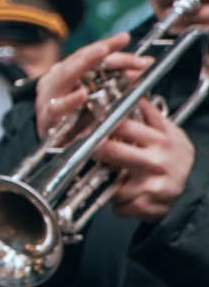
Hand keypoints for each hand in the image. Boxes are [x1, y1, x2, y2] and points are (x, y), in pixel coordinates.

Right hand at [35, 32, 151, 138]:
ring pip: (66, 74)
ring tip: (101, 52)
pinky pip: (58, 107)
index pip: (88, 54)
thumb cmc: (74, 117)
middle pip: (79, 59)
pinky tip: (81, 94)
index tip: (124, 37)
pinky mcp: (48, 115)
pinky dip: (70, 101)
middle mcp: (57, 78)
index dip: (108, 45)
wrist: (52, 144)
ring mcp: (50, 95)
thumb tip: (145, 65)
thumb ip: (118, 80)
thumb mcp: (96, 97)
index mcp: (68, 71)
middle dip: (100, 50)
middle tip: (118, 41)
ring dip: (84, 63)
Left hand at [92, 97, 193, 221]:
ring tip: (113, 176)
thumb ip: (147, 113)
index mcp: (161, 138)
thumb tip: (129, 81)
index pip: (122, 125)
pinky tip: (125, 196)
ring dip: (106, 180)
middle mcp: (158, 160)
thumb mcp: (168, 131)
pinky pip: (118, 204)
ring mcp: (153, 184)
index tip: (90, 125)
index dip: (101, 124)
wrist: (196, 189)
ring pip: (109, 180)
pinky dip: (117, 203)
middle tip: (93, 150)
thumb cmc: (174, 157)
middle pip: (109, 150)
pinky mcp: (149, 205)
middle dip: (96, 150)